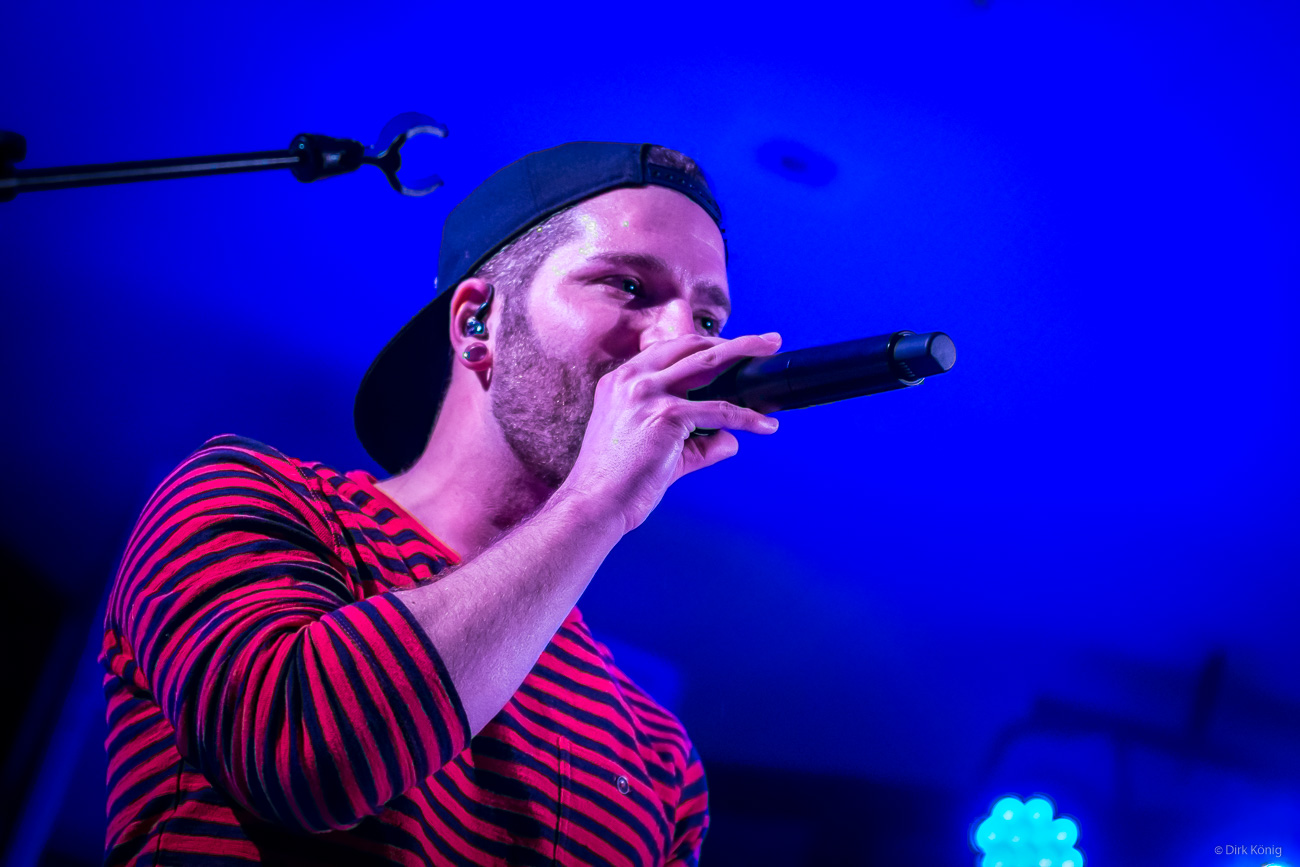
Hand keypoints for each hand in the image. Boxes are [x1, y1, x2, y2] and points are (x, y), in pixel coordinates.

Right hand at [557, 332, 782, 533]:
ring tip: (771, 352)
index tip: (733, 348)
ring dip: (746, 353)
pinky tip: (765, 425)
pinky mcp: (666, 416)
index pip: (670, 350)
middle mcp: (631, 379)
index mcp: (621, 381)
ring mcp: (647, 393)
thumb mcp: (655, 448)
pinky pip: (719, 410)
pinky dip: (747, 418)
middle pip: (691, 345)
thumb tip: (730, 439)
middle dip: (734, 339)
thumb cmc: (618, 481)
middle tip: (766, 340)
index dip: (705, 345)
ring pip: (709, 362)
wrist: (595, 503)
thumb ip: (694, 440)